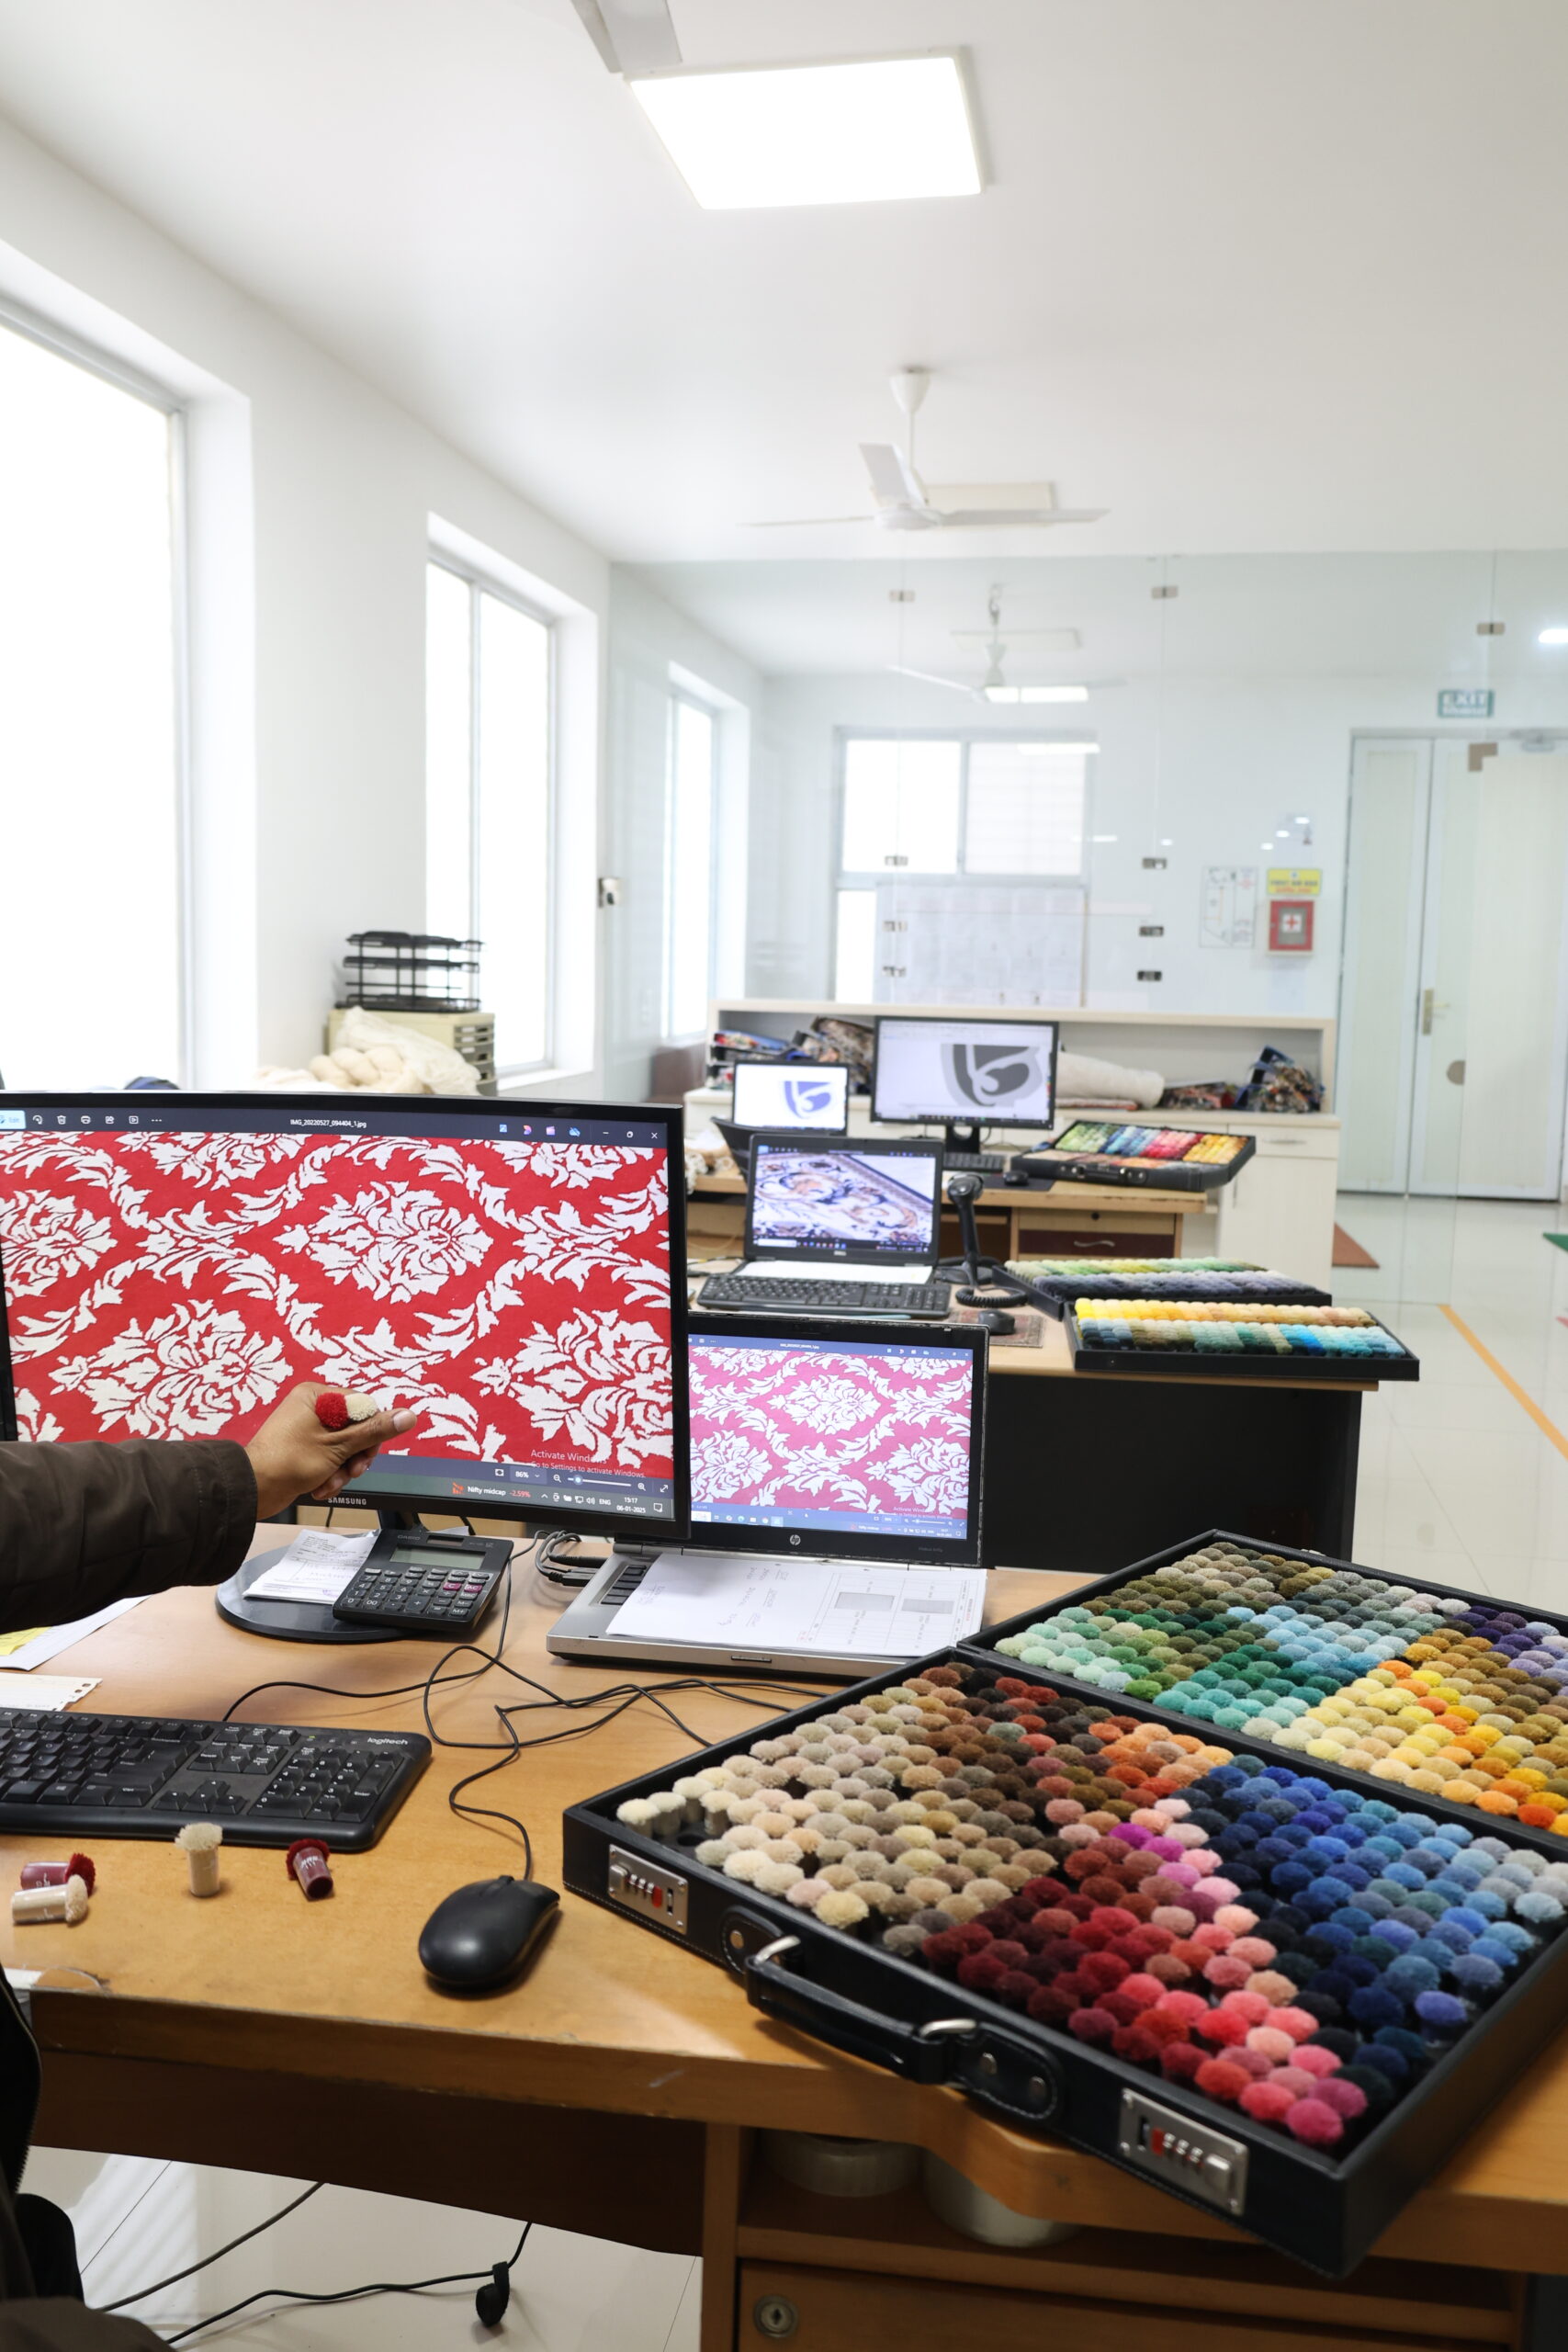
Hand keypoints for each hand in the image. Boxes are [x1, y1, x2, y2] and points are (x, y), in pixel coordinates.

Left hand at [244, 1382, 421, 1517]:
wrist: (253, 1489)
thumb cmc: (288, 1462)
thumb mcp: (339, 1446)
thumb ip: (376, 1430)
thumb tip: (407, 1416)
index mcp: (318, 1396)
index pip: (363, 1407)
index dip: (370, 1432)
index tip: (365, 1452)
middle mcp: (313, 1408)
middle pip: (356, 1429)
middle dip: (356, 1456)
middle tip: (352, 1470)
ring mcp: (307, 1430)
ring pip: (345, 1448)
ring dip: (343, 1470)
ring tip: (331, 1482)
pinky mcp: (304, 1449)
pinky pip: (330, 1459)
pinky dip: (330, 1475)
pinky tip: (321, 1487)